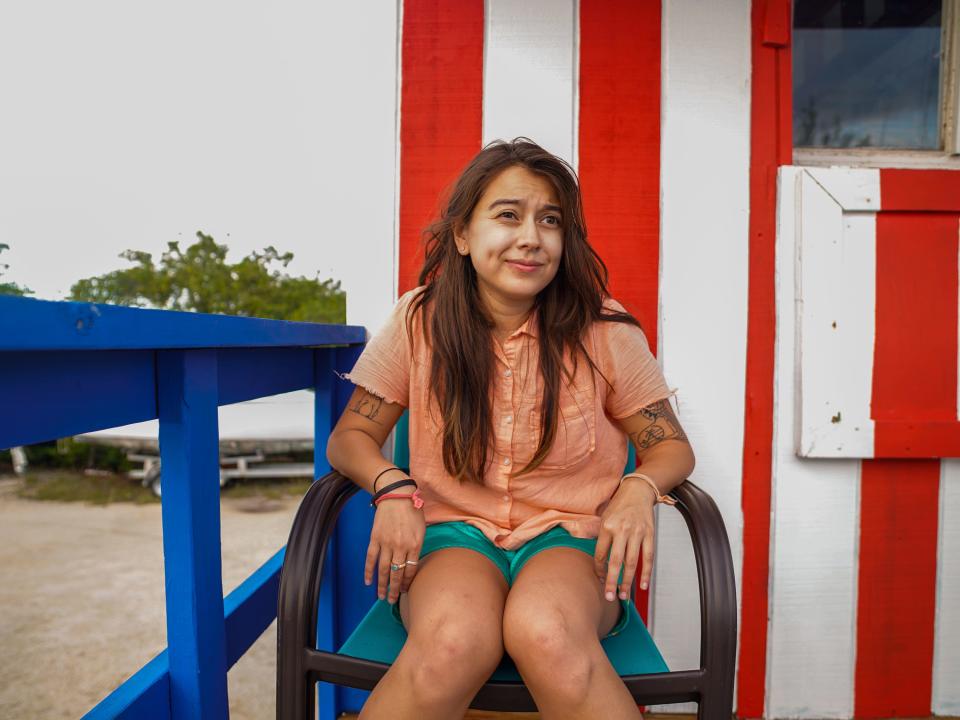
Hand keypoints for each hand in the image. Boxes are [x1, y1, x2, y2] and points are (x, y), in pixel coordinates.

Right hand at [364, 488, 424, 603]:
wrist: (396, 495)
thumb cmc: (412, 511)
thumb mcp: (421, 529)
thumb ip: (417, 547)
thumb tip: (412, 564)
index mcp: (415, 544)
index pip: (411, 570)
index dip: (408, 582)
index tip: (406, 591)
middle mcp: (400, 546)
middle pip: (397, 573)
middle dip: (395, 589)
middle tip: (392, 601)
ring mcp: (386, 543)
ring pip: (383, 569)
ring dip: (382, 585)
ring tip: (381, 597)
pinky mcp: (375, 538)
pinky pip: (371, 558)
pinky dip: (368, 571)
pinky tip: (368, 582)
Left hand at [593, 480, 657, 602]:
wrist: (637, 491)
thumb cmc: (618, 506)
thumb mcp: (604, 517)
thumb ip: (602, 538)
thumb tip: (600, 563)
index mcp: (607, 526)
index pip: (601, 554)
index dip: (599, 569)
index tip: (600, 580)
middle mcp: (622, 530)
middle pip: (616, 561)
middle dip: (612, 581)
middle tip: (609, 597)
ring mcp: (637, 532)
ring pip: (632, 562)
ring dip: (628, 581)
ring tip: (624, 595)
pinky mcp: (649, 534)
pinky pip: (648, 557)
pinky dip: (646, 572)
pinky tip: (643, 585)